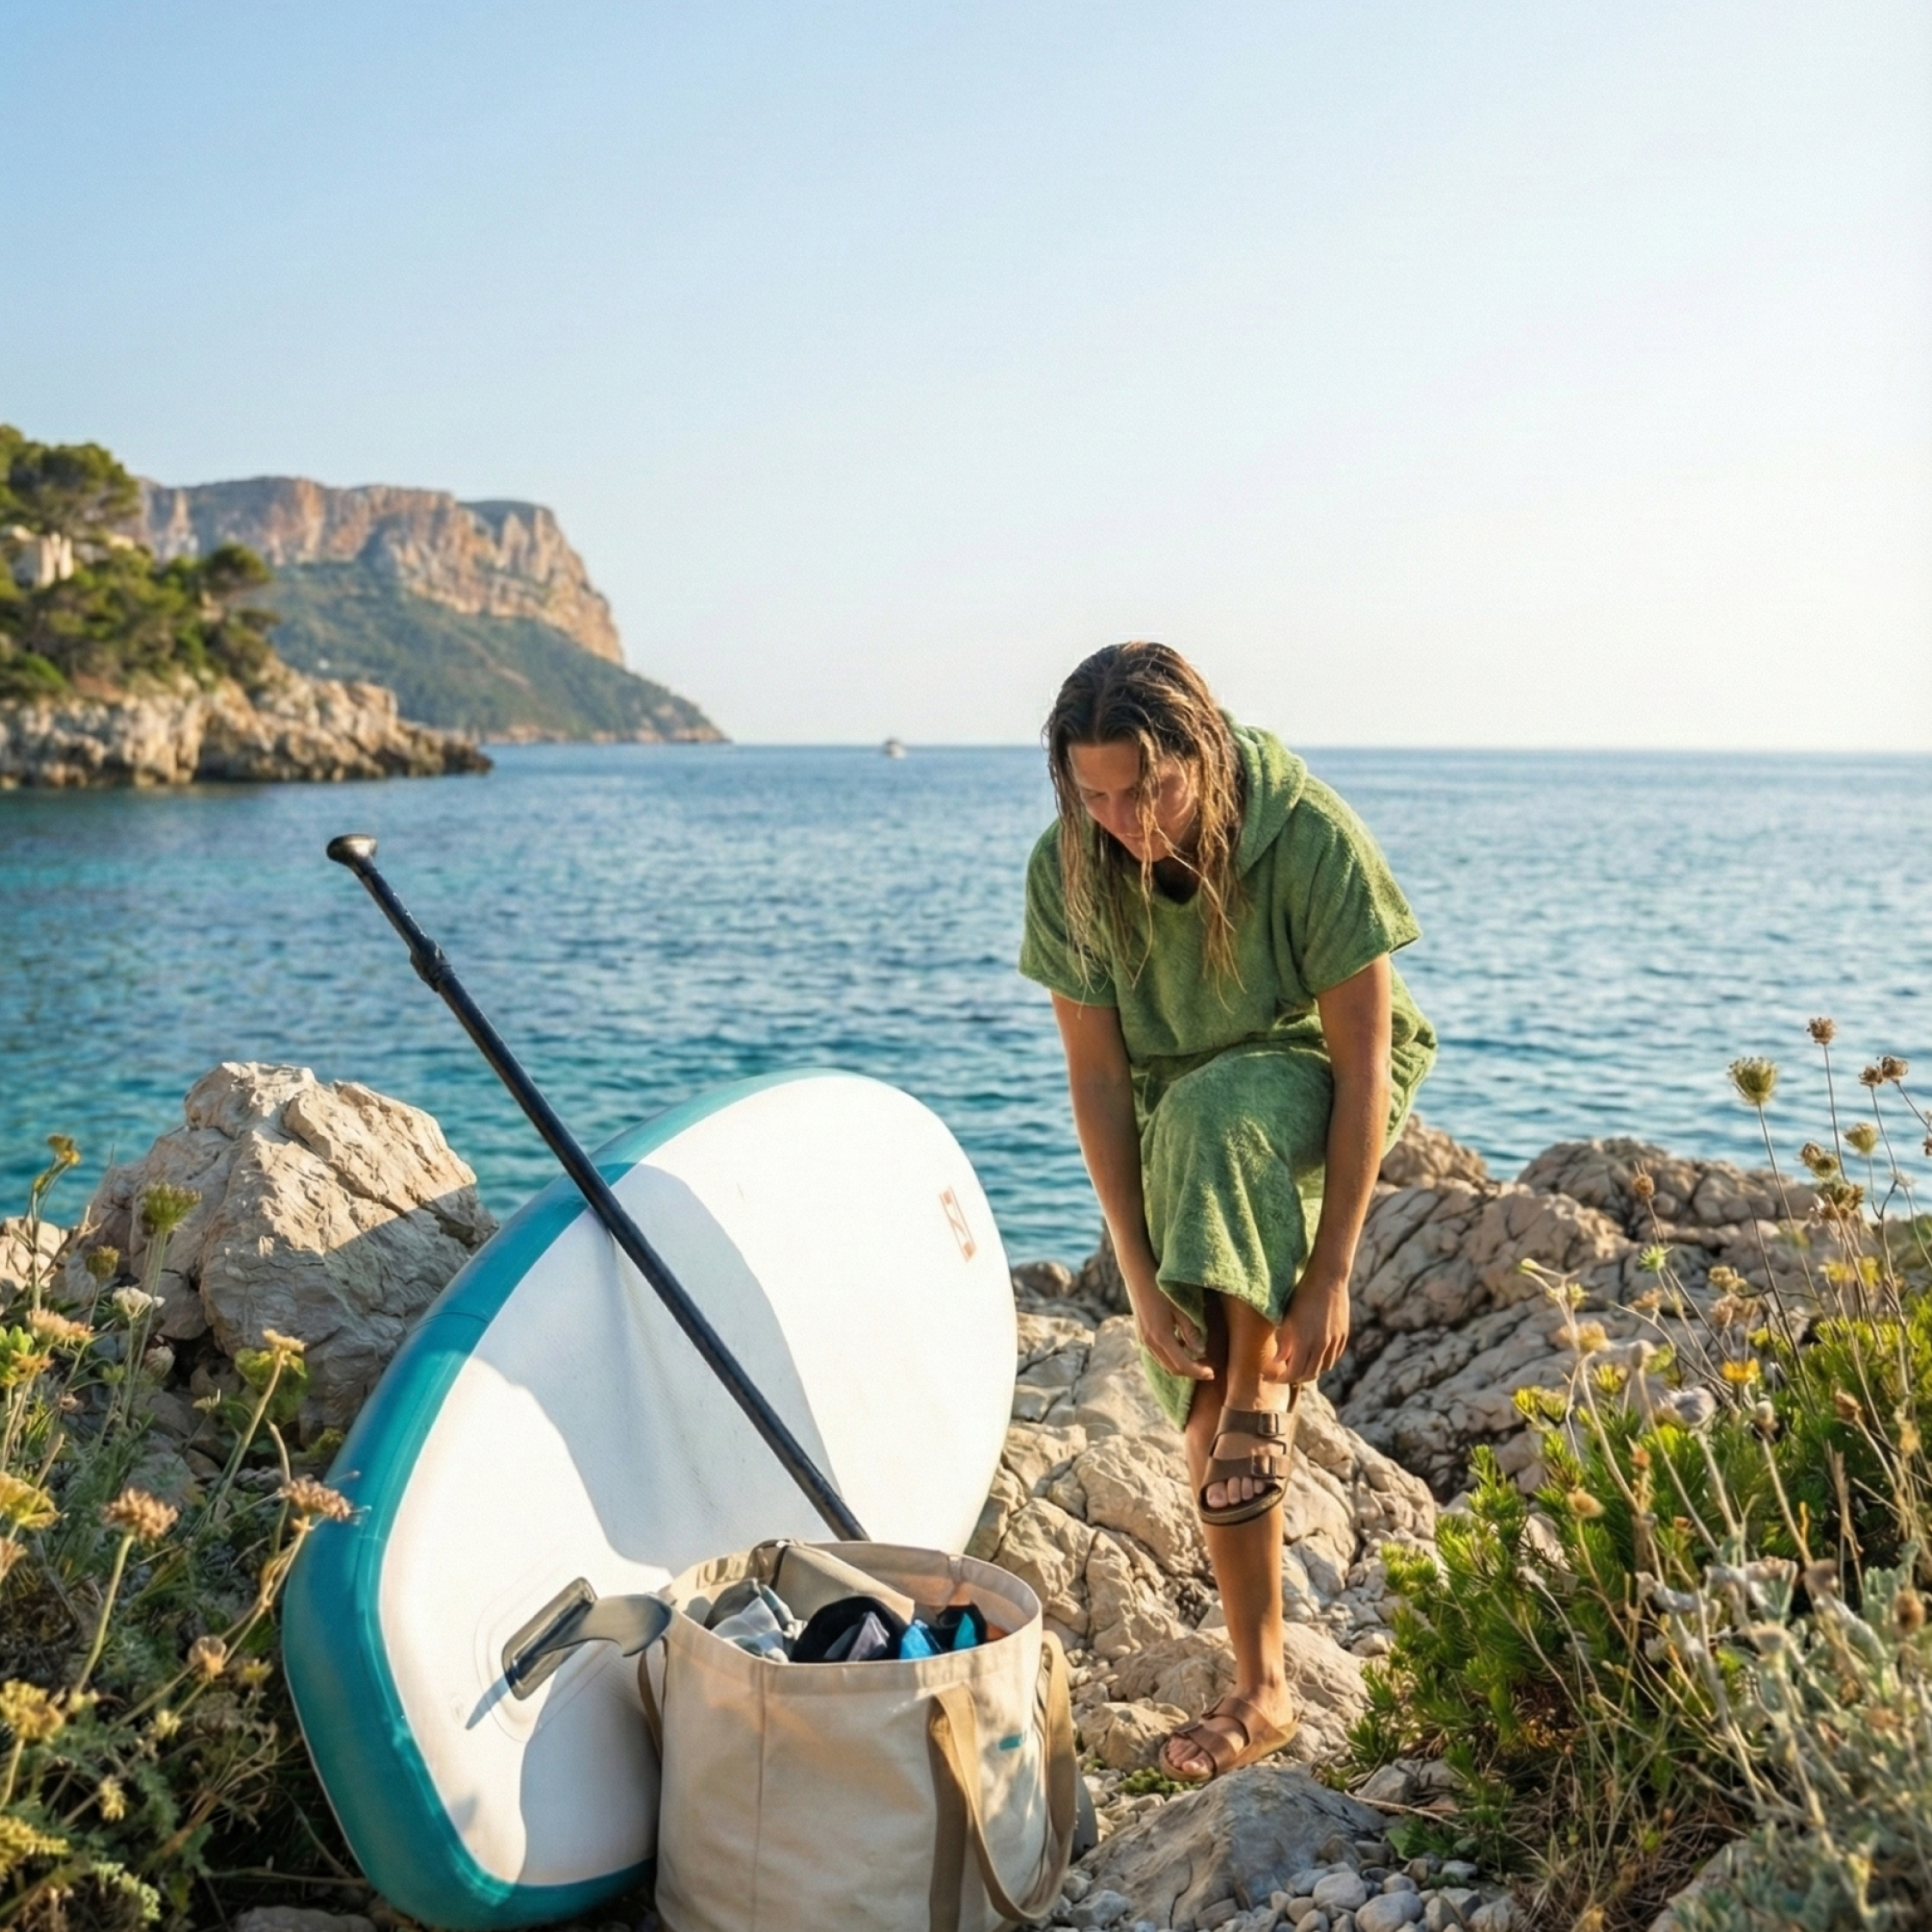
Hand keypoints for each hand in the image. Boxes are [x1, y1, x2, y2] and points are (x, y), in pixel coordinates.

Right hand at [1128, 1278, 1211, 1381]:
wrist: (1138, 1278)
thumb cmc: (1162, 1290)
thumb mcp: (1180, 1309)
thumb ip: (1190, 1331)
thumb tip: (1201, 1351)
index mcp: (1161, 1337)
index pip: (1182, 1364)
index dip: (1198, 1372)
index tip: (1212, 1373)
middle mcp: (1150, 1343)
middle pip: (1172, 1369)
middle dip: (1191, 1372)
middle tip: (1208, 1369)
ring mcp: (1144, 1341)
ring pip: (1164, 1364)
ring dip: (1181, 1366)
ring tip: (1198, 1361)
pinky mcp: (1142, 1337)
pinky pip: (1158, 1355)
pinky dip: (1171, 1358)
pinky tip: (1182, 1347)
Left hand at [1265, 1264, 1350, 1383]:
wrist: (1328, 1279)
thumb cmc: (1302, 1296)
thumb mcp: (1287, 1318)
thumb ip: (1284, 1343)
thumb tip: (1279, 1361)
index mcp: (1304, 1341)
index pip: (1293, 1373)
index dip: (1280, 1379)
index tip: (1269, 1376)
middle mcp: (1321, 1345)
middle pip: (1309, 1374)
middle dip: (1294, 1378)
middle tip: (1282, 1374)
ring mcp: (1334, 1341)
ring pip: (1323, 1368)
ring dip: (1310, 1372)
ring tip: (1298, 1367)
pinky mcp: (1342, 1336)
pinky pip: (1333, 1357)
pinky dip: (1323, 1362)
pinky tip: (1314, 1357)